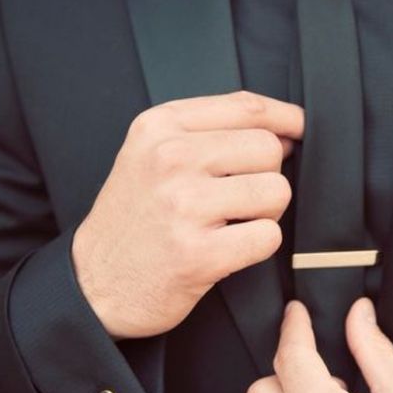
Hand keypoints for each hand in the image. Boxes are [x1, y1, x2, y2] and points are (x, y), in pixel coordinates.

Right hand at [72, 90, 303, 338]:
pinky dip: (257, 247)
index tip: (299, 130)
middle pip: (268, 150)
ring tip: (229, 226)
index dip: (286, 119)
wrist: (93, 284)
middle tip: (237, 201)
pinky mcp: (199, 254)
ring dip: (264, 215)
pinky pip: (268, 237)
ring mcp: (184, 206)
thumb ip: (209, 132)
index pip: (247, 108)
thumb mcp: (151, 155)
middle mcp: (170, 159)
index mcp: (159, 127)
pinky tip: (227, 251)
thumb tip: (286, 131)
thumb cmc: (134, 219)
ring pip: (275, 193)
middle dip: (266, 177)